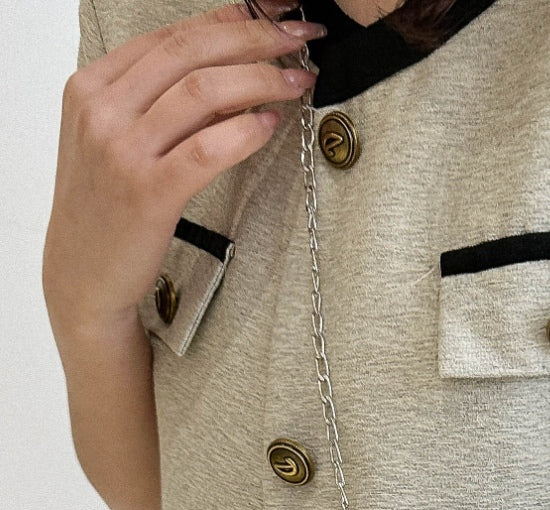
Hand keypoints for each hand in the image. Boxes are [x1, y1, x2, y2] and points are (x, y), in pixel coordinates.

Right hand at [43, 1, 324, 338]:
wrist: (82, 277)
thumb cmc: (107, 211)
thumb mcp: (114, 141)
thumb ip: (155, 102)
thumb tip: (226, 69)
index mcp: (91, 86)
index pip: (172, 36)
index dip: (231, 18)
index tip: (273, 13)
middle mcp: (102, 109)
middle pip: (192, 52)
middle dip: (256, 38)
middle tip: (300, 40)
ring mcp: (122, 150)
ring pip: (204, 91)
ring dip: (262, 80)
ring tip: (298, 83)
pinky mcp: (147, 192)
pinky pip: (207, 148)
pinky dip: (246, 130)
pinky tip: (271, 124)